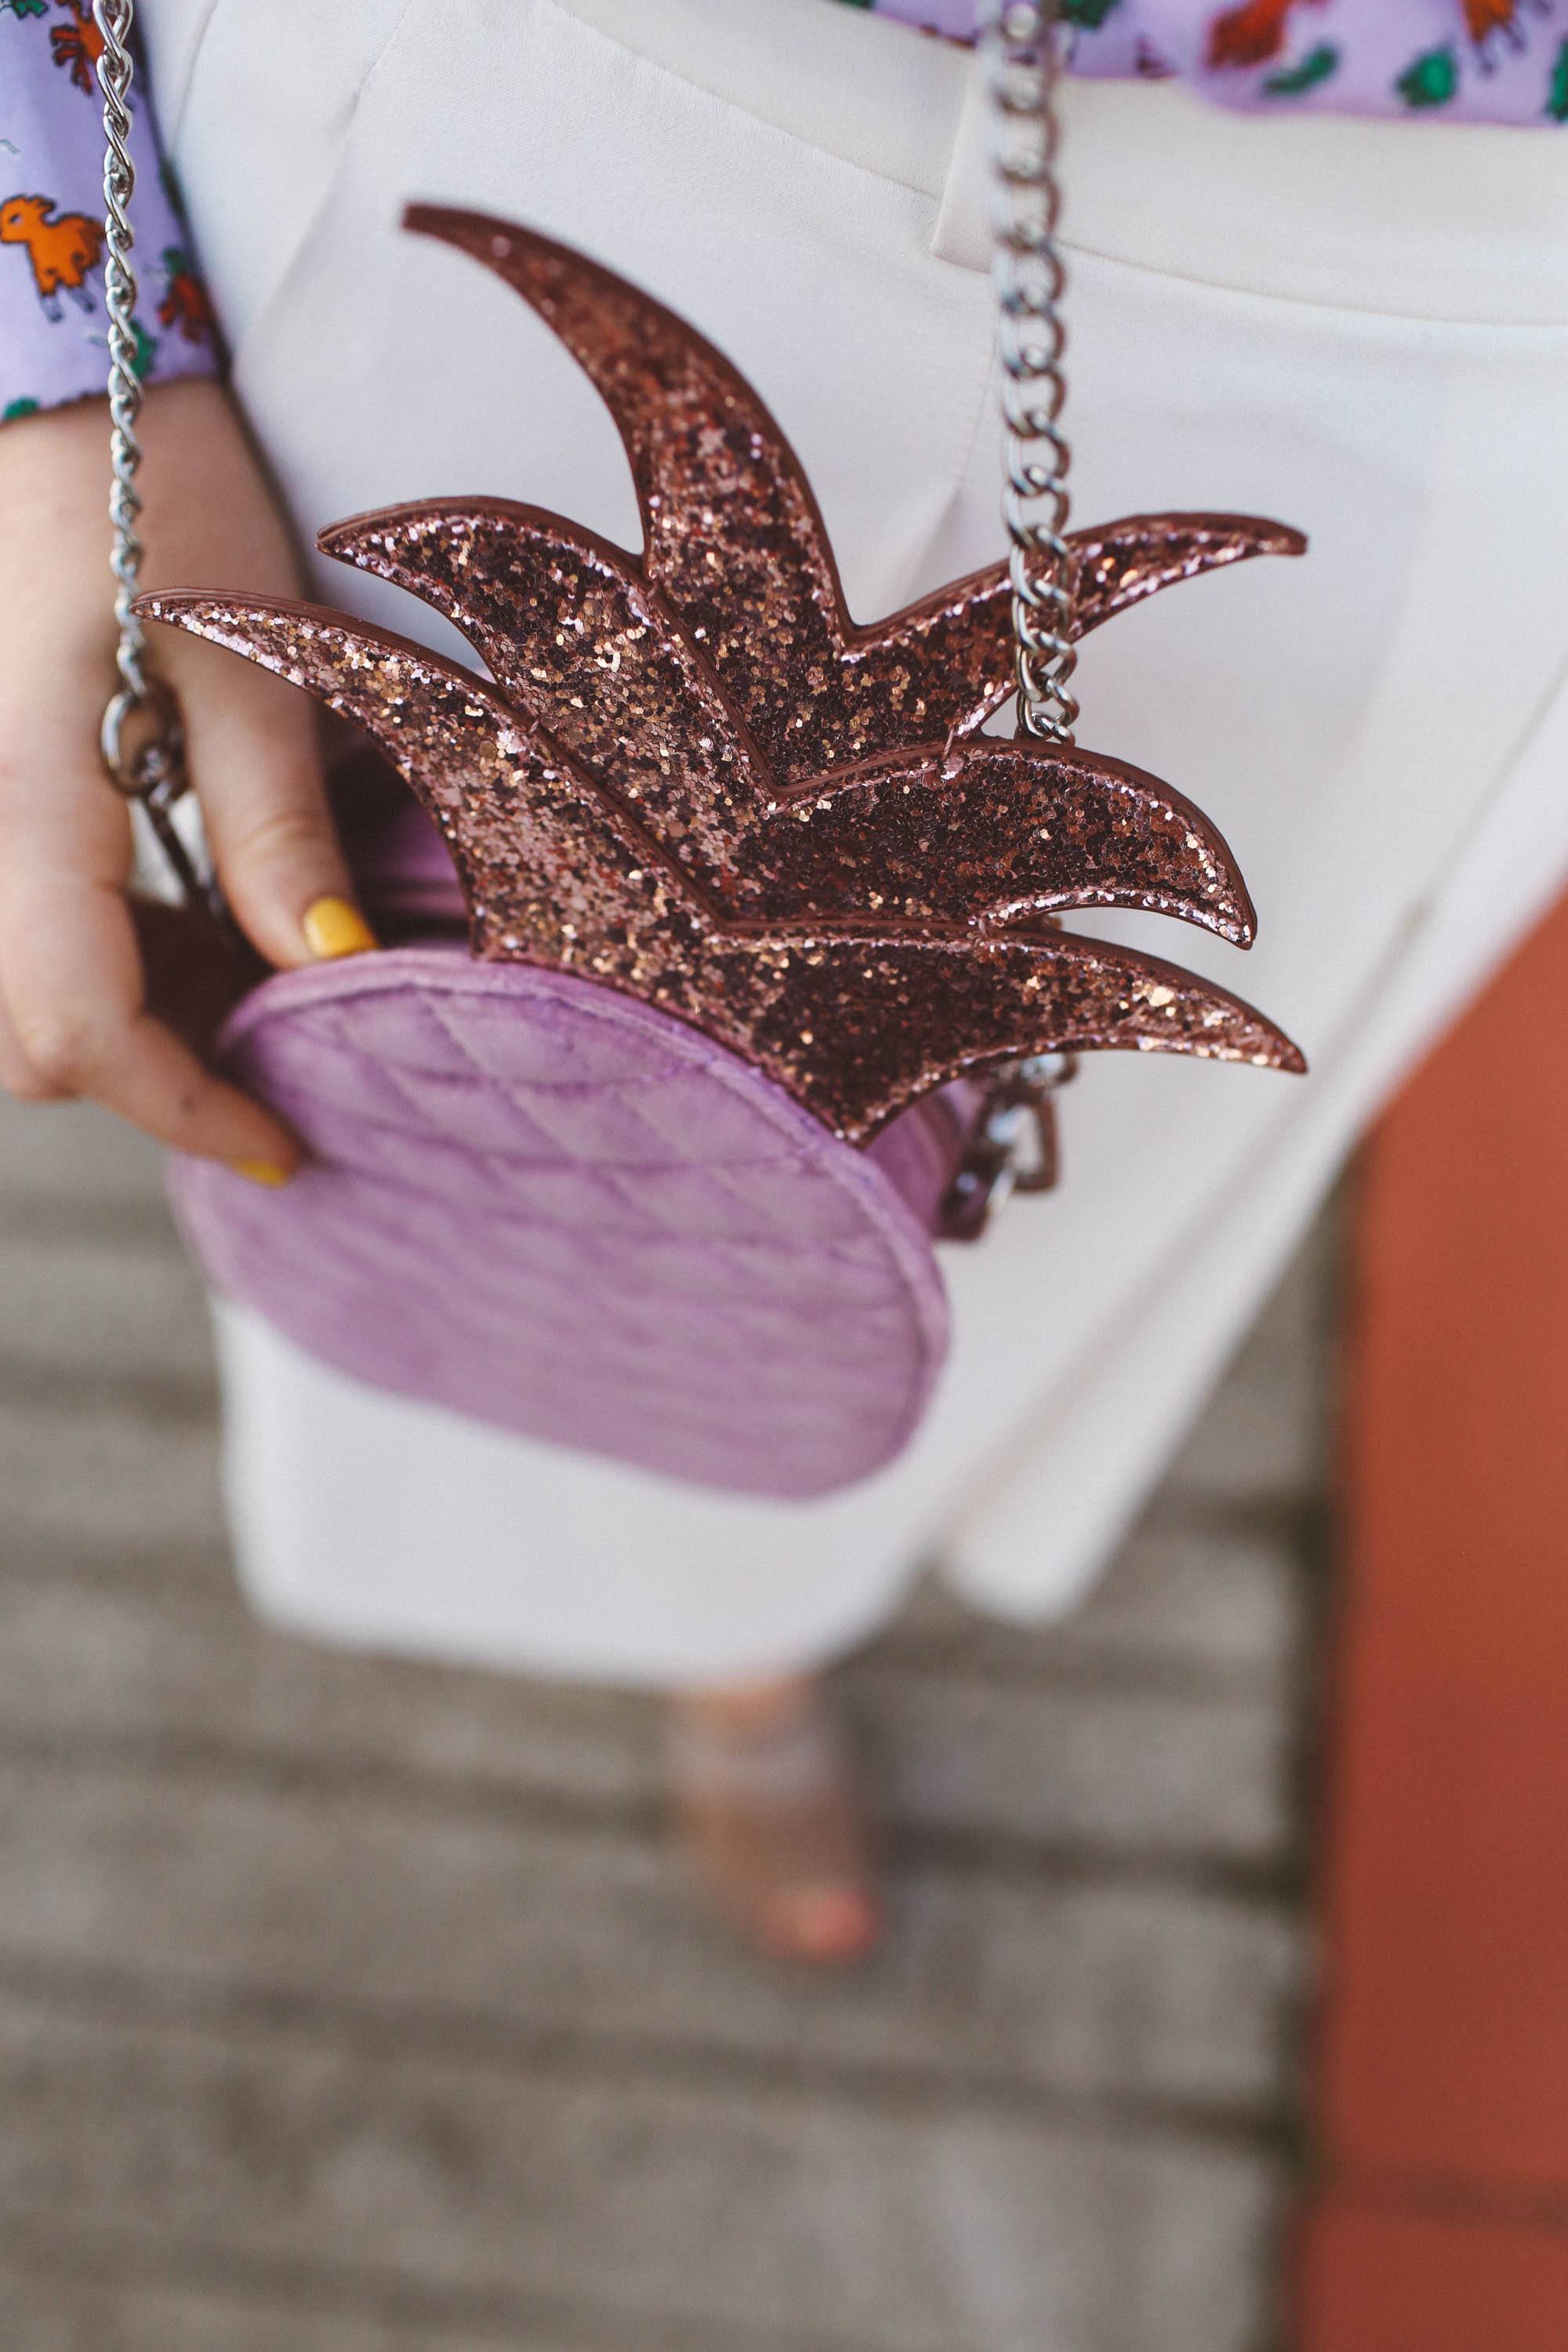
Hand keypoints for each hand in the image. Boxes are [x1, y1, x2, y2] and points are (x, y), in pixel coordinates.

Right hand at [0, 380, 372, 1178]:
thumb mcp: (251, 659)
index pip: (76, 1023)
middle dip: (146, 1073)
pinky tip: (173, 923)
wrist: (46, 404)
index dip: (180, 1105)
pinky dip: (80, 965)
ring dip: (112, 1025)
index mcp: (20, 796)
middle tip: (270, 1045)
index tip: (278, 1140)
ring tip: (233, 972)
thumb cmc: (157, 496)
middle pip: (19, 1041)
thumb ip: (276, 826)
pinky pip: (3, 937)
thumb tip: (326, 968)